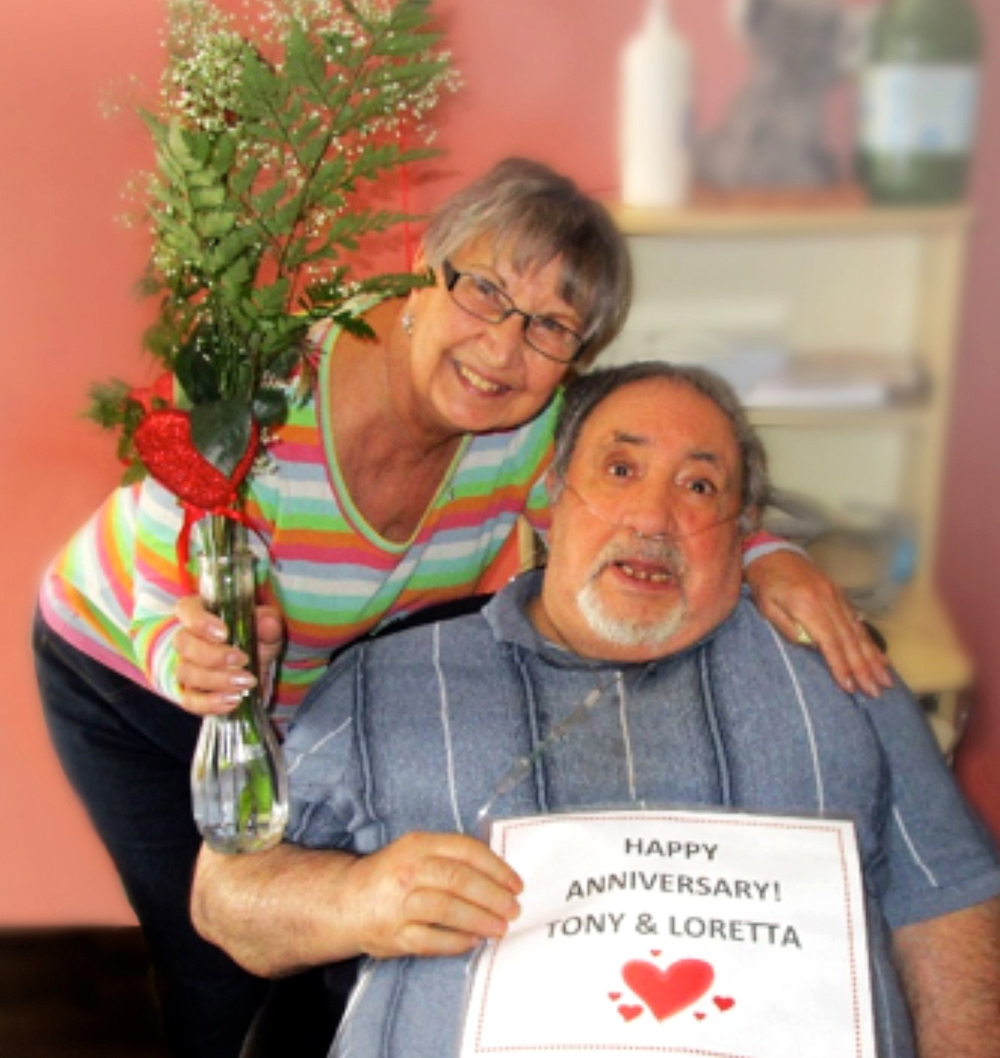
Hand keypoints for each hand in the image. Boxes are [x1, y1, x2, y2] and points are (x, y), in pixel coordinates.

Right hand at [173, 595, 284, 714]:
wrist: (259, 665)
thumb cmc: (258, 637)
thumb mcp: (269, 627)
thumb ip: (268, 623)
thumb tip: (267, 622)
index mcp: (202, 613)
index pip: (186, 609)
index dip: (199, 621)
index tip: (224, 633)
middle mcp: (188, 638)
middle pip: (183, 644)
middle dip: (213, 656)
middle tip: (243, 660)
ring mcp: (186, 666)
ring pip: (186, 673)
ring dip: (217, 680)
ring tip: (246, 682)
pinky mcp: (190, 693)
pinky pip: (189, 701)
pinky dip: (210, 703)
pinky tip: (234, 700)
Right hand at [343, 832, 522, 958]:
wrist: (346, 900)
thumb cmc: (393, 874)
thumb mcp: (417, 851)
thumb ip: (451, 856)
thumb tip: (498, 875)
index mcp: (418, 845)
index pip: (464, 850)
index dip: (495, 867)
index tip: (515, 883)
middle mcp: (408, 871)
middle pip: (458, 880)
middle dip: (492, 896)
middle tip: (513, 908)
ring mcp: (399, 905)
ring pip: (446, 910)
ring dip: (479, 919)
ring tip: (500, 927)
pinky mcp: (394, 936)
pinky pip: (432, 941)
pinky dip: (457, 942)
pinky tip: (474, 940)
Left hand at [745, 549, 892, 696]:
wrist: (772, 552)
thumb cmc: (765, 582)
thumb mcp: (766, 606)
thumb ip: (786, 626)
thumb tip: (809, 646)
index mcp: (807, 605)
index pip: (829, 641)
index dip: (840, 665)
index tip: (849, 686)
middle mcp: (827, 601)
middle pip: (849, 640)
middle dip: (863, 668)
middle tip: (875, 691)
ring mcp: (836, 597)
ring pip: (858, 632)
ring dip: (873, 658)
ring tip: (885, 680)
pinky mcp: (839, 596)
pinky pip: (857, 622)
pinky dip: (870, 642)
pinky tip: (880, 658)